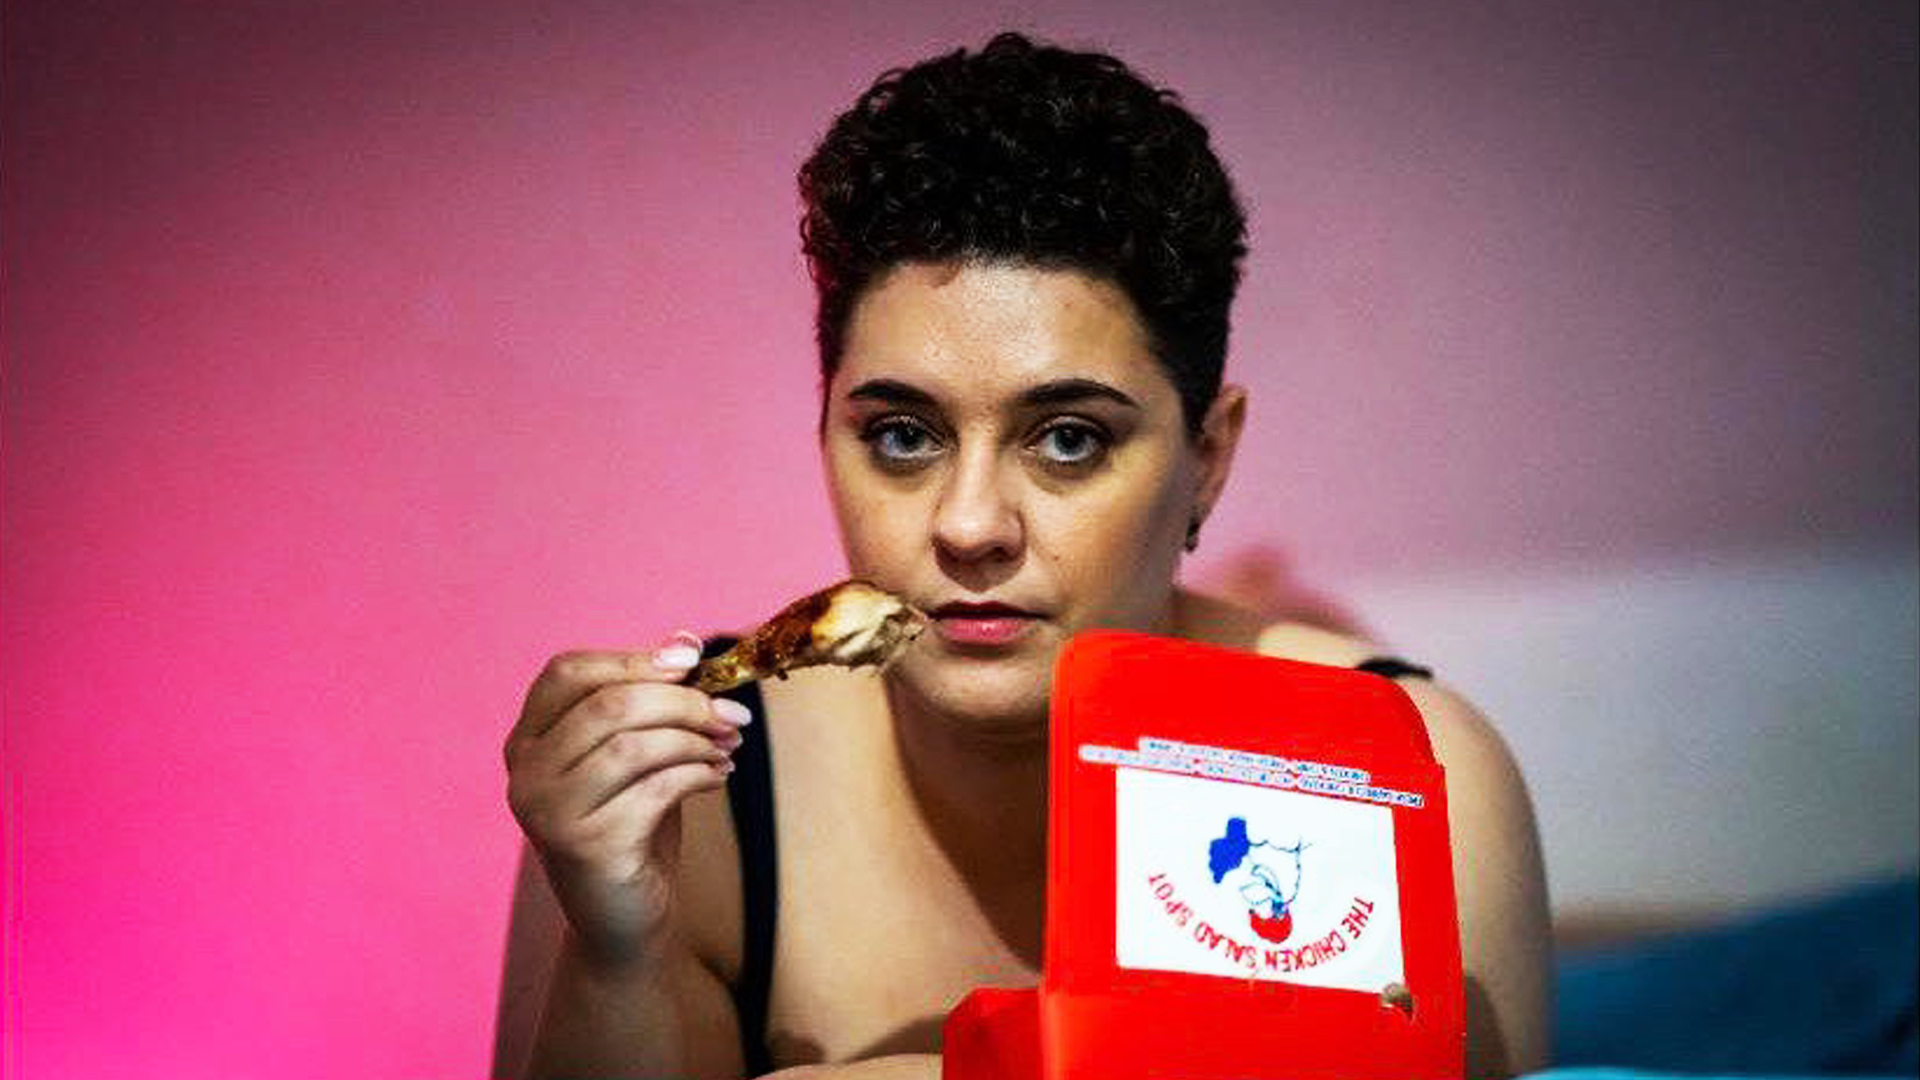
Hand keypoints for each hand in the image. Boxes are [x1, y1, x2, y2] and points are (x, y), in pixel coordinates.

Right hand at [504, 637, 751, 968]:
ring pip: (631, 744)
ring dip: (694, 738)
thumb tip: (685, 642)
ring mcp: (546, 811)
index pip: (568, 672)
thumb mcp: (635, 754)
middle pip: (606, 705)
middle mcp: (525, 772)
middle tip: (731, 713)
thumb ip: (648, 702)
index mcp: (528, 739)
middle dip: (682, 702)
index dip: (633, 659)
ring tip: (729, 745)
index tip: (693, 659)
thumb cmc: (632, 826)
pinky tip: (718, 774)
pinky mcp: (583, 845)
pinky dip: (697, 773)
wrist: (624, 918)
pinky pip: (653, 789)